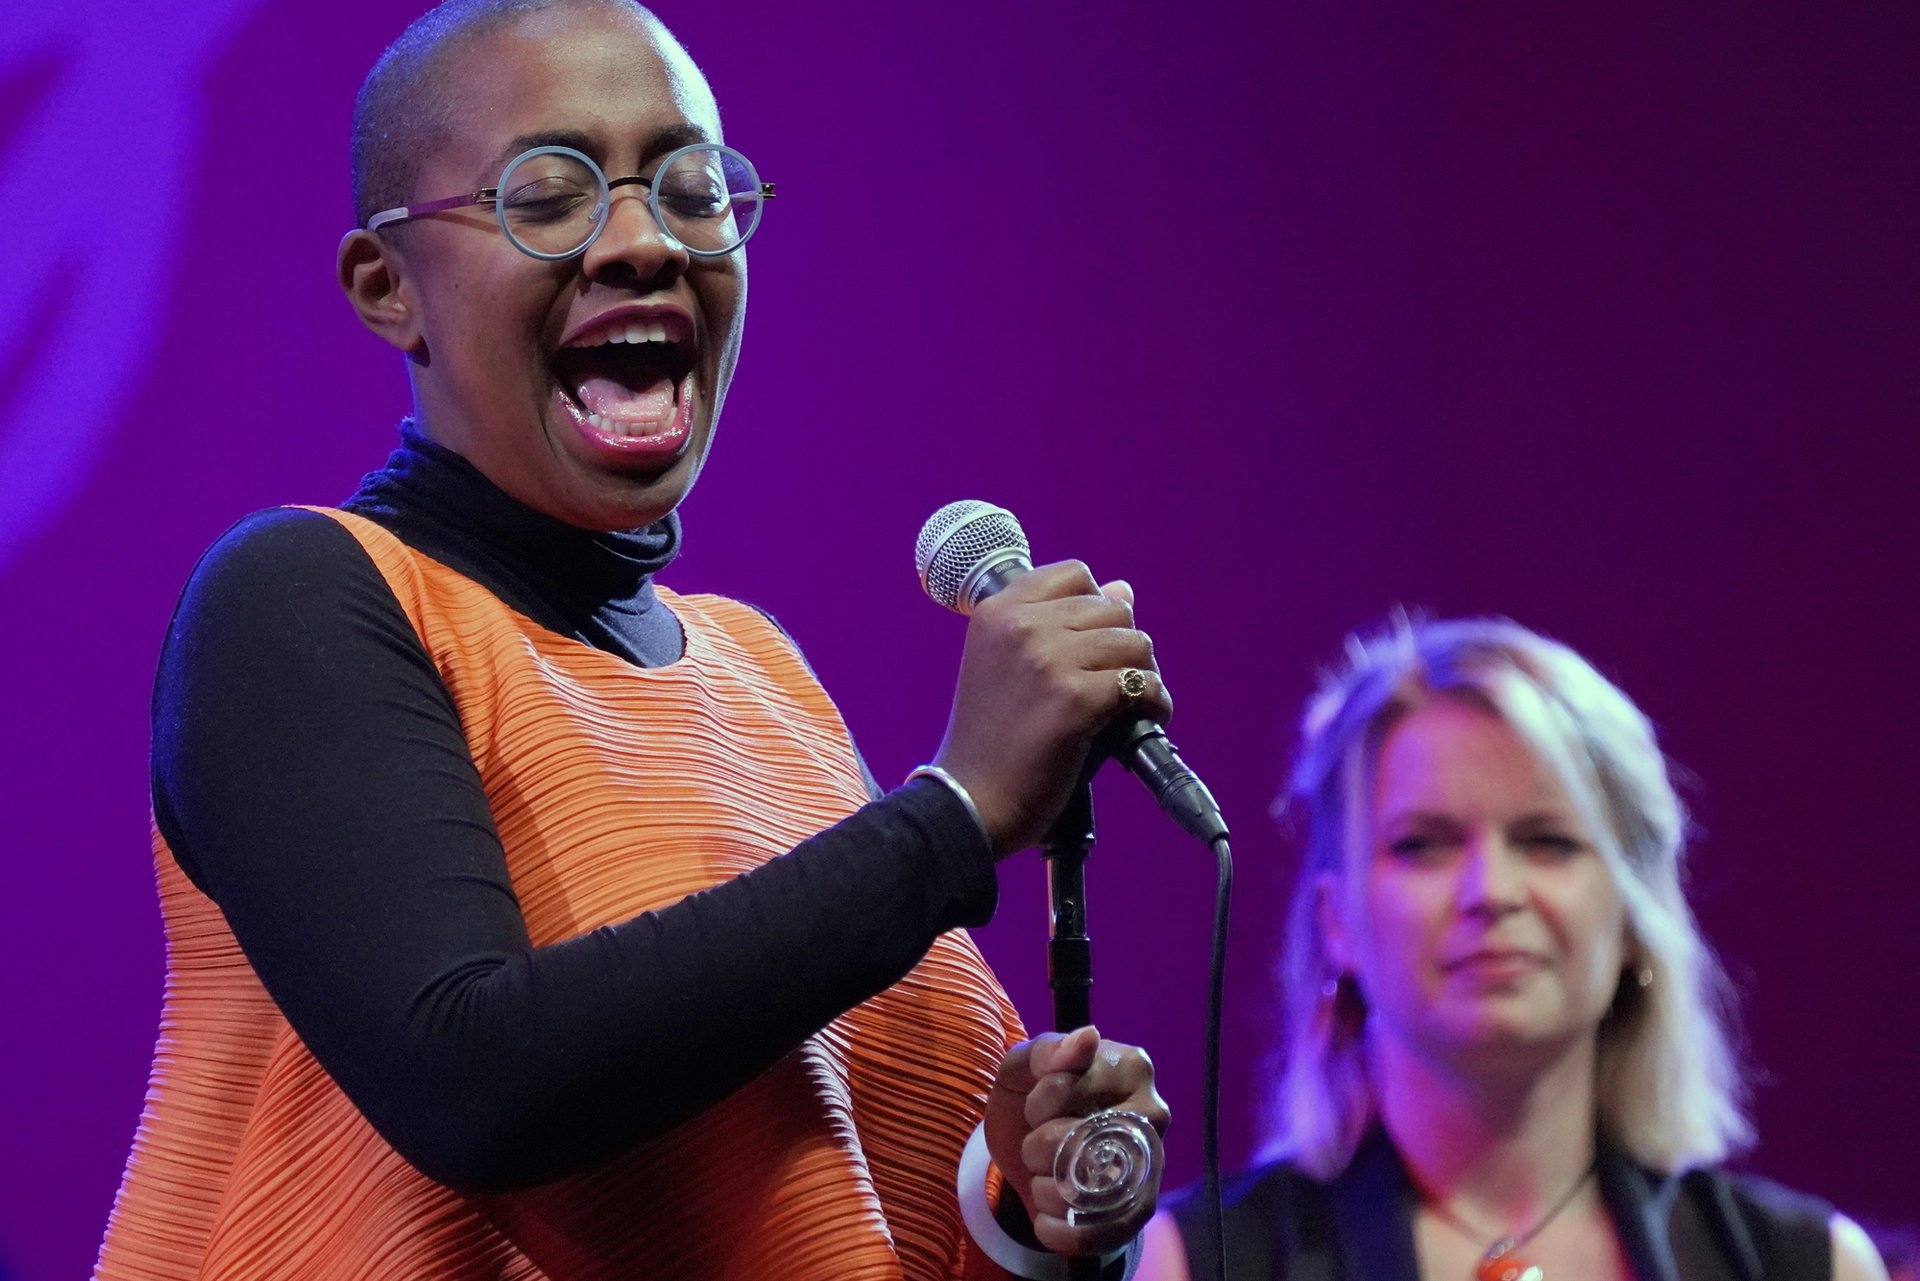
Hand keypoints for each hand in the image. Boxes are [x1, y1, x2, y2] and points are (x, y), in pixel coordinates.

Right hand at [933, 563, 1171, 856]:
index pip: (1074, 574)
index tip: (1092, 645)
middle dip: (1124, 646)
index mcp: (998, 610)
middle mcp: (1020, 626)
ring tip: (1131, 704)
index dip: (1096, 607)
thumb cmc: (992, 738)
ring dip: (1143, 675)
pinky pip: (1143, 685)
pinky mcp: (1074, 699)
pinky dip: (1155, 704)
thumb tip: (1123, 589)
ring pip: (1135, 643)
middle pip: (1113, 609)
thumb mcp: (1008, 665)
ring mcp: (1047, 660)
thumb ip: (1060, 624)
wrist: (971, 799)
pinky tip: (1143, 720)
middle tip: (1117, 683)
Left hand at [984, 1027, 1169, 1256]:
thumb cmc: (1034, 1099)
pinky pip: (1096, 1232)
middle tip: (1041, 1143)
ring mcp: (1152, 1165)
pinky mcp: (1140, 1212)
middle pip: (1073, 1140)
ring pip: (1082, 1189)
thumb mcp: (1024, 1069)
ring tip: (1046, 1176)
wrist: (1037, 1158)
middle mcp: (1152, 1114)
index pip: (1064, 1087)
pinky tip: (1046, 1218)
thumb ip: (1048, 1051)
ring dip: (1044, 1189)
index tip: (1037, 1104)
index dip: (1037, 1104)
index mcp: (1130, 1067)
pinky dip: (1058, 1230)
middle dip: (1037, 1148)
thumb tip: (1088, 1036)